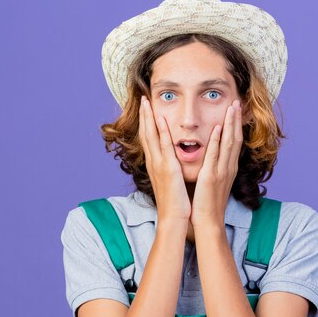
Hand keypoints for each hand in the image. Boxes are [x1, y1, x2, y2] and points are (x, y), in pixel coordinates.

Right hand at [138, 96, 190, 223]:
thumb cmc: (174, 202)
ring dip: (149, 118)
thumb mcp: (170, 182)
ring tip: (147, 102)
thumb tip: (170, 164)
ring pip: (151, 136)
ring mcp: (159, 165)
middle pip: (146, 134)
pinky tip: (161, 118)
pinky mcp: (168, 168)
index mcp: (155, 165)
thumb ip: (169, 170)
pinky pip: (164, 146)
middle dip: (144, 115)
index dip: (146, 123)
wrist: (173, 217)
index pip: (149, 139)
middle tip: (142, 99)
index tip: (146, 109)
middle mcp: (154, 162)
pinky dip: (162, 131)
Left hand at [190, 99, 242, 227]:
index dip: (236, 125)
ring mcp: (221, 172)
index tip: (236, 110)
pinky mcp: (211, 177)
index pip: (234, 142)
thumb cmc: (208, 204)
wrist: (208, 221)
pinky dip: (217, 141)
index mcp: (228, 169)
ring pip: (229, 143)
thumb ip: (215, 169)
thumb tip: (213, 160)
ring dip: (230, 124)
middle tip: (237, 101)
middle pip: (235, 138)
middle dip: (237, 119)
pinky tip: (218, 128)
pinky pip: (215, 155)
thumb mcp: (214, 183)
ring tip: (232, 107)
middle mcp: (228, 168)